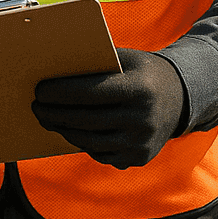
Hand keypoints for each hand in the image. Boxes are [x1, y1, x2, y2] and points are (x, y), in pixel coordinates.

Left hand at [32, 47, 187, 168]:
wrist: (181, 98)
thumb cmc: (143, 72)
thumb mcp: (126, 60)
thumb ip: (96, 64)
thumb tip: (53, 69)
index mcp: (140, 89)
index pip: (91, 92)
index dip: (61, 92)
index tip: (40, 90)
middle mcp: (144, 118)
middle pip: (86, 119)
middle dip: (55, 113)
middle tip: (36, 107)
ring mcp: (142, 142)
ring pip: (89, 140)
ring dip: (64, 130)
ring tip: (47, 119)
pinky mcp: (139, 158)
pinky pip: (101, 154)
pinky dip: (82, 143)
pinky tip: (70, 131)